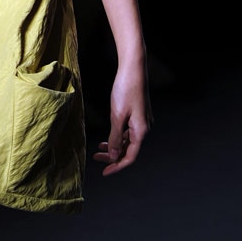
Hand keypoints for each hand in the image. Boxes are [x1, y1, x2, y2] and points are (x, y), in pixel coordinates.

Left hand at [92, 61, 152, 175]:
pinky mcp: (138, 113)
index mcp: (141, 131)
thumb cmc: (125, 90)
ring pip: (129, 140)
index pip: (130, 157)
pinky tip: (109, 136)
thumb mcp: (117, 115)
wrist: (133, 68)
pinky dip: (118, 136)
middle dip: (113, 156)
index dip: (117, 166)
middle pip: (129, 149)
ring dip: (115, 146)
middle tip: (97, 158)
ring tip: (99, 148)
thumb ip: (116, 137)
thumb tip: (115, 156)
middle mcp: (144, 128)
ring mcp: (142, 120)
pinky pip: (129, 131)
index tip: (105, 172)